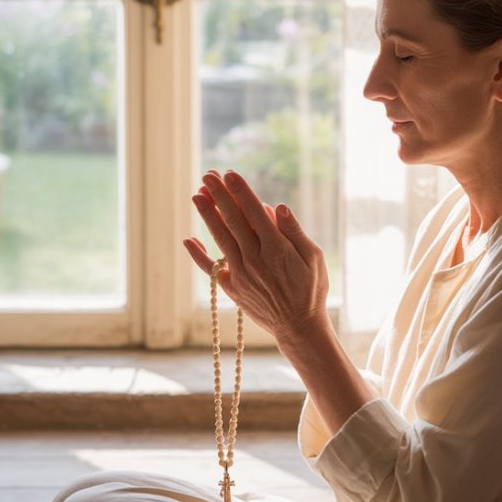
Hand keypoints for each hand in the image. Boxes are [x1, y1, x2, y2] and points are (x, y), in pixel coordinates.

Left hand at [183, 170, 329, 341]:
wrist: (299, 326)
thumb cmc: (311, 289)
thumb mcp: (313, 258)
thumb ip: (294, 232)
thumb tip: (276, 206)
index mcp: (277, 249)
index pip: (254, 212)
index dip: (241, 191)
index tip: (230, 174)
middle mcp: (255, 259)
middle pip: (233, 220)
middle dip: (219, 196)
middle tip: (208, 175)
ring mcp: (241, 273)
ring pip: (220, 238)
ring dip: (207, 215)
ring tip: (197, 194)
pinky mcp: (232, 287)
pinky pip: (211, 269)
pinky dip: (198, 254)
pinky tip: (188, 239)